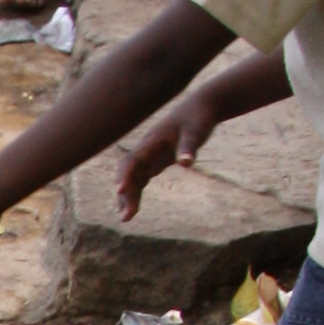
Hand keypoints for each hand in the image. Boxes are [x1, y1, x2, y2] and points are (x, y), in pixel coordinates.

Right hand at [115, 94, 218, 217]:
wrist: (203, 107)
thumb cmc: (199, 118)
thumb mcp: (196, 132)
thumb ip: (189, 147)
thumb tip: (186, 163)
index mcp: (152, 141)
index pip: (133, 160)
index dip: (125, 175)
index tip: (120, 191)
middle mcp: (147, 148)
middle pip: (129, 172)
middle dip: (125, 193)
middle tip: (125, 217)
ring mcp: (151, 154)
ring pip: (133, 177)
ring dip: (128, 195)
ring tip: (126, 218)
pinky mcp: (157, 158)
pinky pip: (142, 177)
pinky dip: (136, 190)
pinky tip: (134, 206)